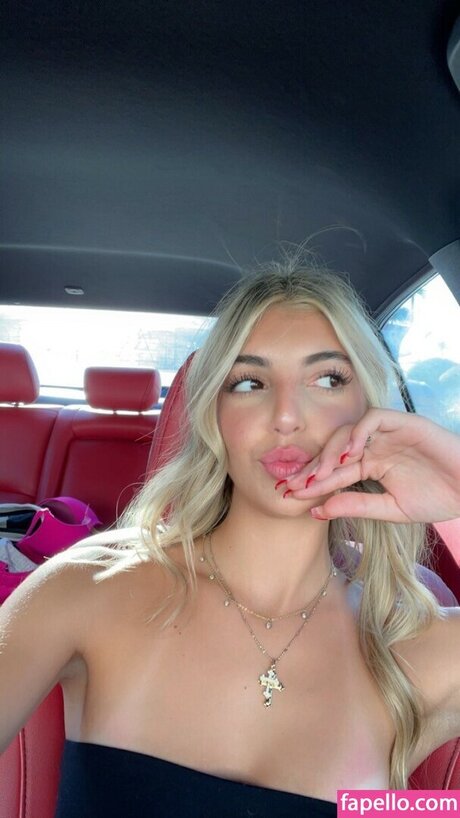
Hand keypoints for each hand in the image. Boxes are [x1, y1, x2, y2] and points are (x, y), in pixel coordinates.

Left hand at [281, 409, 459, 522]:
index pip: (334, 471)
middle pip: (333, 449)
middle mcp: (374, 446)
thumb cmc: (437, 498)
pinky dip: (358, 432)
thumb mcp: (391, 509)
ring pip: (347, 431)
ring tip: (322, 473)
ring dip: (331, 451)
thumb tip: (318, 510)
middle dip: (313, 466)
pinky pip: (372, 419)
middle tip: (295, 484)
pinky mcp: (402, 422)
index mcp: (370, 465)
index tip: (290, 495)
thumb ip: (356, 506)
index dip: (312, 482)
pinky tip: (349, 453)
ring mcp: (387, 433)